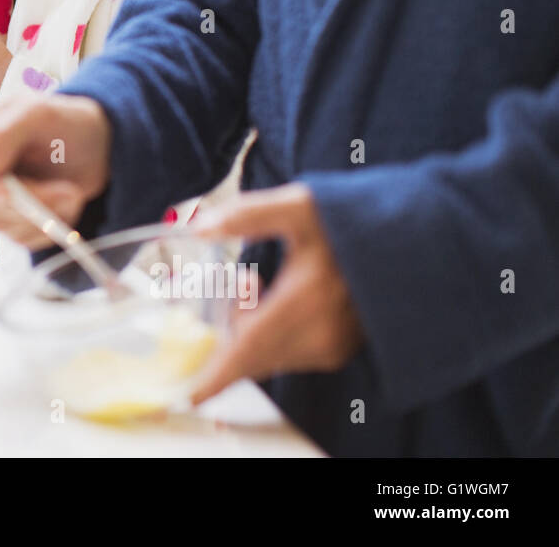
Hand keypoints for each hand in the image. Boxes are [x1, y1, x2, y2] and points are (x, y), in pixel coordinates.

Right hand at [0, 93, 111, 248]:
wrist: (92, 144)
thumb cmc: (64, 122)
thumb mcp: (40, 114)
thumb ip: (6, 130)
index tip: (32, 188)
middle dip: (29, 204)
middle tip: (68, 192)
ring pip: (1, 224)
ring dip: (44, 214)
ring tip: (73, 192)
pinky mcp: (7, 216)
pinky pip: (18, 236)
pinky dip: (48, 226)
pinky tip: (66, 204)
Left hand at [188, 182, 364, 405]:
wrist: (410, 244)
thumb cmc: (352, 221)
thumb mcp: (300, 205)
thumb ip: (246, 215)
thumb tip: (199, 228)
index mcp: (305, 301)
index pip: (249, 350)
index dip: (217, 376)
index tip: (190, 395)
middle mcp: (319, 335)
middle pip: (250, 354)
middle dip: (230, 329)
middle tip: (242, 283)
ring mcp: (332, 348)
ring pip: (266, 356)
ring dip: (249, 331)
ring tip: (262, 285)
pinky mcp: (338, 352)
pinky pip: (286, 354)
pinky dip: (270, 336)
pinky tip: (283, 300)